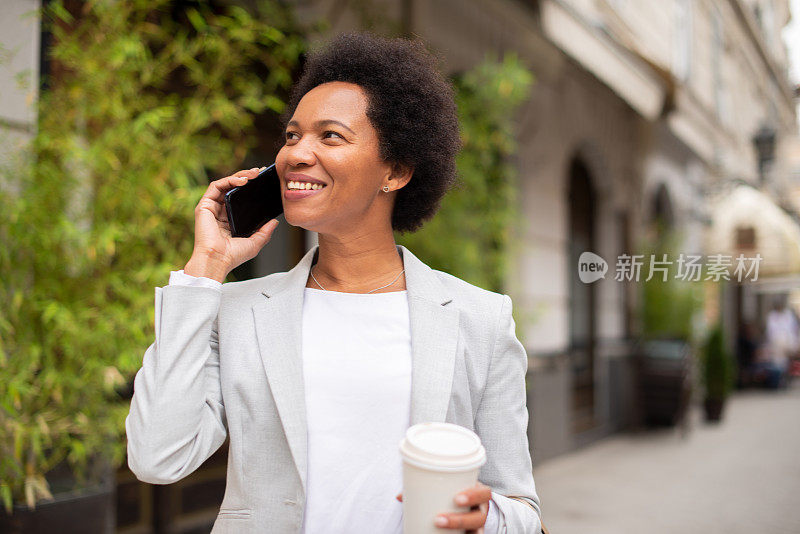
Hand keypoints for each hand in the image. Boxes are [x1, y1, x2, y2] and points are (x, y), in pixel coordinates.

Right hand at [185, 167, 279, 281]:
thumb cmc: (232, 256)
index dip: (250, 188)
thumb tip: (274, 222)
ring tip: (253, 174)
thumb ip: (265, 231)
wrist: (217, 260)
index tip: (263, 181)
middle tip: (259, 172)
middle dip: (246, 177)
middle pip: (232, 189)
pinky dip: (229, 180)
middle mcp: (220, 213)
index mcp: (229, 220)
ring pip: (225, 184)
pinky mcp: (204, 205)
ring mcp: (211, 208)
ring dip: (239, 176)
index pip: (240, 199)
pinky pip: (216, 186)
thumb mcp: (255, 242)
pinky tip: (242, 180)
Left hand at [396, 481, 491, 533]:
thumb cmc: (455, 492)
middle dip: (459, 520)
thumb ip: (426, 489)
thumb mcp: (447, 488)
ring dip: (458, 529)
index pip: (484, 493)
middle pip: (478, 518)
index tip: (456, 498)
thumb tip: (400, 496)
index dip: (473, 495)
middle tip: (438, 519)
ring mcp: (478, 525)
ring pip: (476, 531)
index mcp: (478, 494)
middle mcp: (481, 511)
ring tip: (438, 526)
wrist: (466, 506)